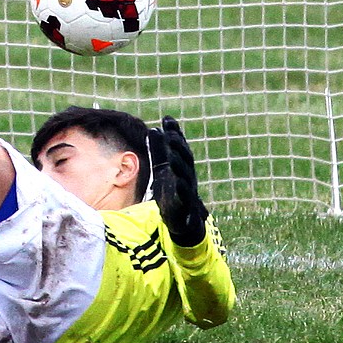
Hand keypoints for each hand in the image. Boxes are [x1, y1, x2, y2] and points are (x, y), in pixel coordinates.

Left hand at [147, 115, 208, 246]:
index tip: (167, 119)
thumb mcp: (163, 169)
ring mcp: (188, 191)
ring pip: (186, 176)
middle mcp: (187, 177)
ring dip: (180, 165)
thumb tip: (155, 129)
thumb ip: (160, 150)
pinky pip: (185, 197)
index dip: (175, 133)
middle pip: (185, 159)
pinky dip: (182, 189)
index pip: (179, 147)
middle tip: (170, 134)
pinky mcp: (185, 207)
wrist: (183, 223)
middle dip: (178, 146)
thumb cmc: (173, 192)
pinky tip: (177, 182)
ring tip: (172, 155)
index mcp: (181, 167)